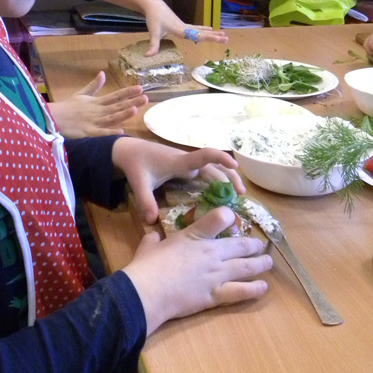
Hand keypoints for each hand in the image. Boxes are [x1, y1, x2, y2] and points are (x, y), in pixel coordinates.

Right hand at [49, 71, 147, 137]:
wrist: (53, 117)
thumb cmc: (68, 107)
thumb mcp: (82, 94)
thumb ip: (94, 85)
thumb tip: (103, 73)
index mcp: (97, 102)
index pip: (115, 96)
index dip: (128, 92)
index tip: (140, 88)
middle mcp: (98, 110)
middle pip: (117, 106)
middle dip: (131, 101)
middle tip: (146, 98)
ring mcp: (93, 121)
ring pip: (111, 117)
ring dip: (123, 114)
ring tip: (135, 109)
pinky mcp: (88, 132)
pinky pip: (101, 132)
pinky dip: (110, 132)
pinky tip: (121, 131)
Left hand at [111, 137, 244, 222]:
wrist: (129, 151)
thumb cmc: (136, 164)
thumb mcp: (139, 183)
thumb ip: (145, 201)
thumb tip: (151, 221)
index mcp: (180, 162)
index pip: (204, 156)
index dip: (221, 158)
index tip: (235, 165)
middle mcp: (188, 161)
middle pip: (215, 166)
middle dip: (230, 177)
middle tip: (242, 195)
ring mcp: (187, 163)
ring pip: (213, 169)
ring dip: (226, 178)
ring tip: (238, 194)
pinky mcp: (185, 167)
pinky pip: (205, 172)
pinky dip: (217, 180)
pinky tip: (221, 193)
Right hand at [123, 206, 272, 334]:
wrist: (148, 292)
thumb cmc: (146, 266)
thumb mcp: (149, 245)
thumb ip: (155, 239)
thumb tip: (153, 236)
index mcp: (195, 236)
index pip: (221, 217)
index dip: (229, 216)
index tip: (232, 218)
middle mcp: (212, 253)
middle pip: (241, 245)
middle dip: (254, 245)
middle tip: (261, 245)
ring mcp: (217, 275)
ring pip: (246, 267)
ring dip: (260, 264)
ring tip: (268, 262)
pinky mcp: (216, 295)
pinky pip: (241, 292)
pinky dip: (254, 289)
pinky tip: (263, 287)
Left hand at [140, 0, 228, 55]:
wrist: (153, 5)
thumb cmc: (154, 18)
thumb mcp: (153, 32)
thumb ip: (153, 45)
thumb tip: (148, 56)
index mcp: (181, 30)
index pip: (198, 35)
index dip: (210, 38)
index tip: (220, 38)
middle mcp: (185, 27)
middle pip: (203, 32)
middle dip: (214, 36)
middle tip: (227, 38)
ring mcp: (184, 25)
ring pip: (201, 29)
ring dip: (211, 32)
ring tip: (222, 34)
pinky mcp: (181, 24)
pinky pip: (196, 28)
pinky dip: (203, 29)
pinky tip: (207, 28)